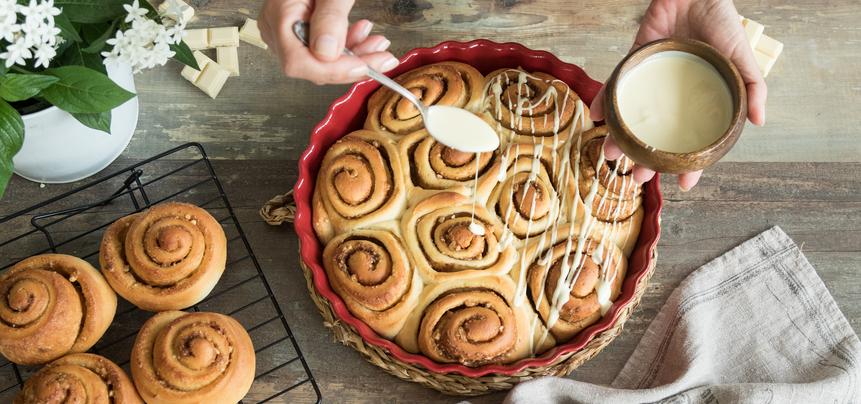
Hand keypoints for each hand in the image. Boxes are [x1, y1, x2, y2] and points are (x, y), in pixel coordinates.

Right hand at [258, 0, 399, 83]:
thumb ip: (329, 17)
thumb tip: (327, 52)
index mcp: (279, 16)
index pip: (298, 62)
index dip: (332, 71)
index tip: (363, 67)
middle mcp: (277, 30)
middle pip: (313, 66)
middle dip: (352, 64)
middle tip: (383, 57)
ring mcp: (287, 33)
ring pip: (322, 61)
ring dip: (355, 56)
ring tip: (377, 42)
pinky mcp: (301, 32)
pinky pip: (323, 50)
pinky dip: (347, 47)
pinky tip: (363, 35)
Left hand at [590, 0, 766, 190]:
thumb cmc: (722, 22)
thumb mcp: (742, 56)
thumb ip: (753, 87)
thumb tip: (760, 121)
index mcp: (700, 101)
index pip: (693, 140)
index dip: (690, 163)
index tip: (683, 183)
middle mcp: (673, 97)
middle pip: (656, 135)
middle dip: (645, 158)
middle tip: (636, 176)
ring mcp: (651, 81)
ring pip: (631, 117)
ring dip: (618, 137)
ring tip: (609, 155)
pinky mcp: (633, 62)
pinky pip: (614, 84)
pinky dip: (602, 100)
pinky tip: (595, 116)